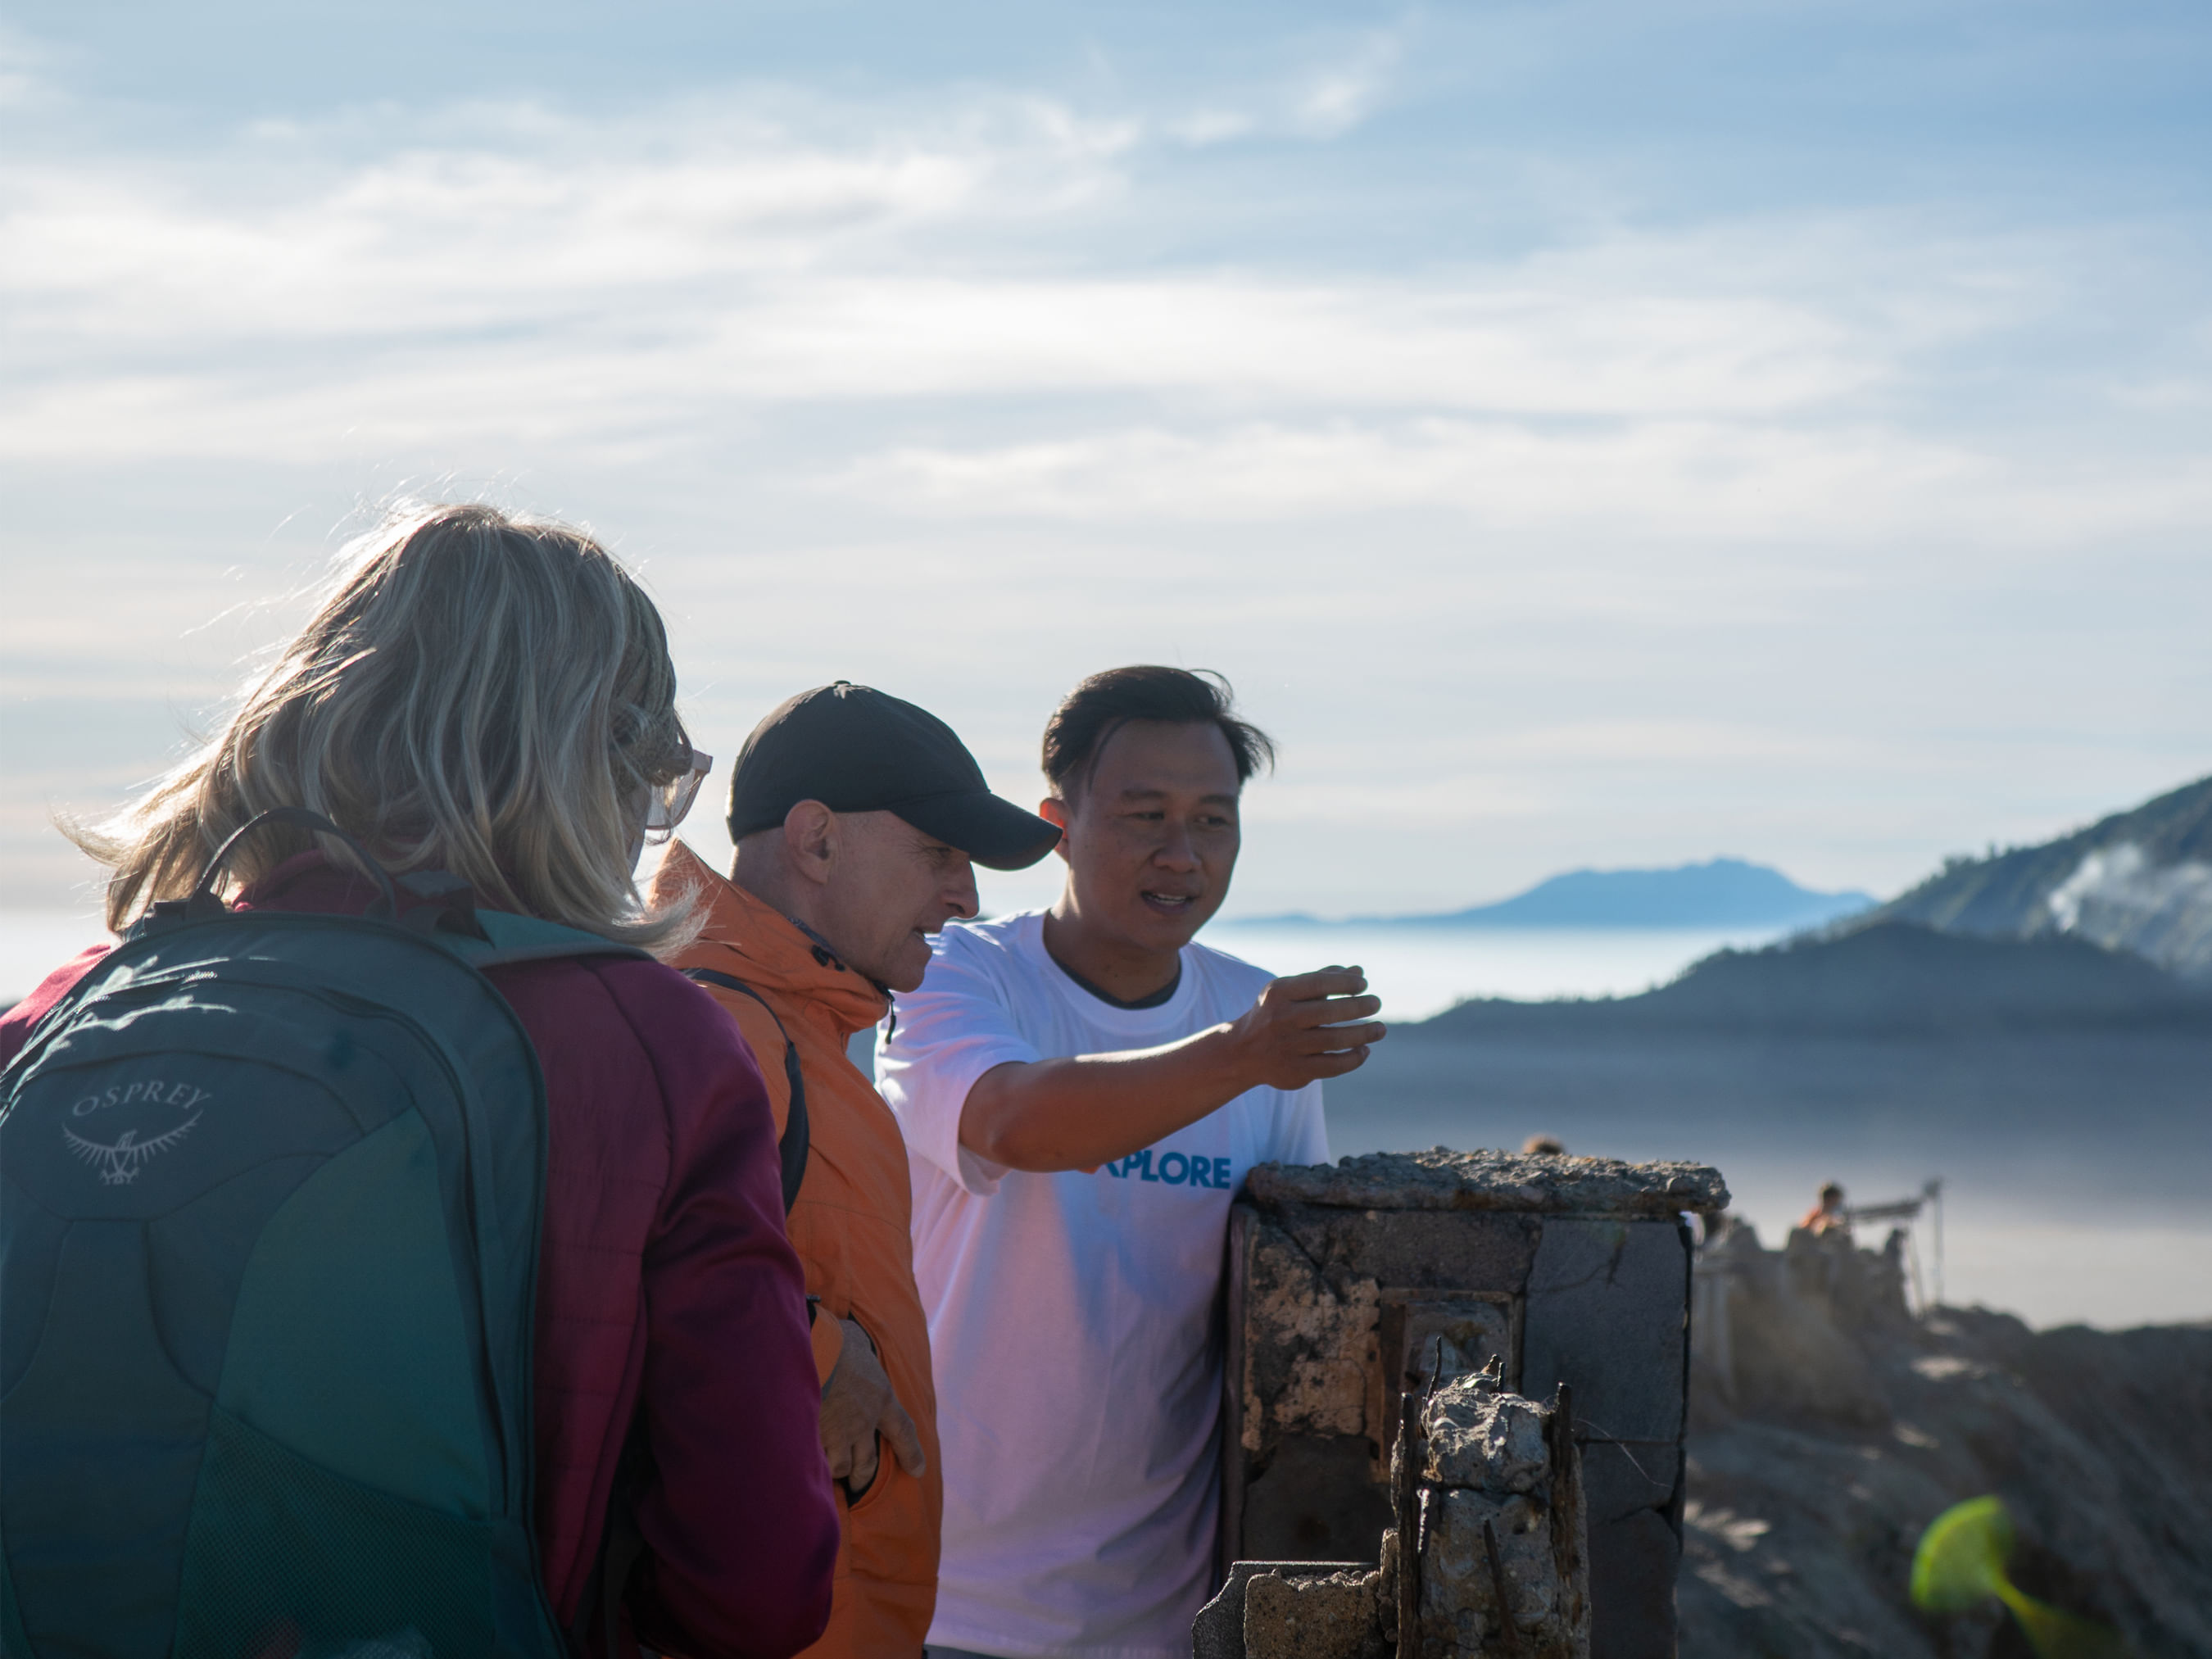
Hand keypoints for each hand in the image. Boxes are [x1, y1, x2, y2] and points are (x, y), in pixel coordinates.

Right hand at [819, 1316, 925, 1496]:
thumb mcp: (858, 1342)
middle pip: (868, 1463)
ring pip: (841, 1468)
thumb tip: (853, 1343)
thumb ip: (859, 1352)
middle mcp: (863, 1423)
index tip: (918, 1471)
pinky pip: (816, 1463)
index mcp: (881, 1398)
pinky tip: (807, 1464)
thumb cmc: (836, 1341)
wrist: (812, 1354)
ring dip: (836, 1471)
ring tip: (828, 1472)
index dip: (912, 1452)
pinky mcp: (814, 1440)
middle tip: (858, 1481)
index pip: (904, 1430)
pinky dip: (813, 1465)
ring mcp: (839, 1434)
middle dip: (862, 1476)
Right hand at [1227, 966, 1386, 1089]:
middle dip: (1359, 1007)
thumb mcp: (1291, 992)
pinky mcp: (1295, 1071)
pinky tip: (1364, 1049)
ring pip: (1334, 1040)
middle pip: (1329, 1012)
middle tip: (1376, 1003)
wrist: (1242, 1052)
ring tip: (1380, 1029)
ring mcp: (1287, 1047)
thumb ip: (1323, 979)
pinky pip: (1333, 1065)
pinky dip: (1354, 1058)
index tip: (1364, 985)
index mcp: (1278, 993)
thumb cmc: (1276, 1013)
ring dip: (1364, 1034)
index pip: (1319, 983)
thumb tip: (1359, 970)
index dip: (1346, 983)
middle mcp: (1280, 1019)